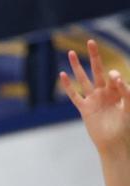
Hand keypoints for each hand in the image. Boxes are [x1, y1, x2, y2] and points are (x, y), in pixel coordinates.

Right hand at [60, 38, 129, 158]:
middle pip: (98, 70)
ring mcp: (93, 100)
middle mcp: (104, 92)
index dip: (115, 77)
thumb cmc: (126, 127)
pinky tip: (62, 75)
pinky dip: (68, 86)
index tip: (116, 80)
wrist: (115, 143)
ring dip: (77, 66)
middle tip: (91, 42)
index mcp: (117, 91)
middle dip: (94, 56)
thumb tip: (117, 77)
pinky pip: (74, 95)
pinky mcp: (85, 109)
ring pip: (84, 79)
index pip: (114, 77)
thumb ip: (126, 92)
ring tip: (71, 53)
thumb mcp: (129, 107)